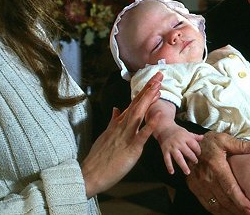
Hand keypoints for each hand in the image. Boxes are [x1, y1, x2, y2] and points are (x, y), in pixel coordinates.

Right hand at [81, 71, 161, 197]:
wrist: (90, 174)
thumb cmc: (99, 157)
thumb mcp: (105, 135)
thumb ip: (113, 122)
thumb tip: (116, 109)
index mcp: (118, 124)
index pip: (133, 104)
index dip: (144, 92)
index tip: (153, 82)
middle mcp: (122, 126)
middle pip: (137, 104)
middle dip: (149, 89)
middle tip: (159, 75)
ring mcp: (126, 136)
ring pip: (139, 114)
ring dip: (149, 100)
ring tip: (158, 87)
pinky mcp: (131, 148)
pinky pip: (142, 135)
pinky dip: (150, 125)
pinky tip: (158, 115)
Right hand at [156, 123, 203, 174]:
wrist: (164, 128)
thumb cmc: (176, 131)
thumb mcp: (186, 131)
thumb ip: (194, 136)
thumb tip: (203, 137)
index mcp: (185, 137)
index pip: (194, 145)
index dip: (198, 150)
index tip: (199, 154)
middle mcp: (179, 142)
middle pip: (188, 152)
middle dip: (193, 158)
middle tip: (195, 162)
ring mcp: (172, 147)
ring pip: (178, 158)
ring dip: (183, 166)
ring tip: (187, 172)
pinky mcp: (165, 151)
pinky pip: (167, 159)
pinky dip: (169, 166)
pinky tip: (172, 172)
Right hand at [187, 132, 249, 213]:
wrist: (188, 144)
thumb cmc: (210, 142)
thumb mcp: (226, 140)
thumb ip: (243, 145)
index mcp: (216, 165)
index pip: (230, 187)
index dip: (240, 200)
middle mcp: (206, 177)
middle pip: (224, 200)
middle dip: (238, 210)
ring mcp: (199, 184)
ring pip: (215, 205)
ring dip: (229, 213)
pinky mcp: (194, 188)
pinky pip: (207, 204)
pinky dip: (217, 212)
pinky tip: (227, 213)